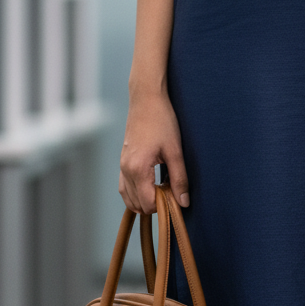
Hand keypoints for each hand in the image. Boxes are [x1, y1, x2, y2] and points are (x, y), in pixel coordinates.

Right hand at [119, 87, 188, 215]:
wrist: (146, 99)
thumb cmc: (162, 121)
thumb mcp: (175, 151)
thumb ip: (179, 179)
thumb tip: (183, 203)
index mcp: (138, 169)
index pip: (148, 203)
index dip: (164, 206)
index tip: (177, 196)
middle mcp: (125, 170)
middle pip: (137, 204)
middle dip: (155, 204)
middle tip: (172, 191)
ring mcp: (121, 166)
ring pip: (128, 198)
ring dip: (145, 200)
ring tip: (164, 189)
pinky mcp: (122, 161)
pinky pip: (125, 187)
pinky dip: (137, 193)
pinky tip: (152, 186)